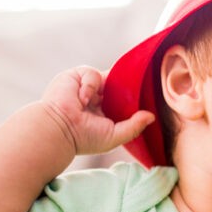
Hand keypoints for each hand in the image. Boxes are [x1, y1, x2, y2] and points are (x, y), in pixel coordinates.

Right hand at [40, 66, 154, 155]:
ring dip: (103, 91)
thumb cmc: (83, 138)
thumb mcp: (114, 135)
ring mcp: (85, 86)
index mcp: (103, 110)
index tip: (146, 94)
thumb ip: (134, 127)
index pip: (123, 97)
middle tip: (136, 86)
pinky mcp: (75, 76)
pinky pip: (92, 73)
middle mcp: (95, 97)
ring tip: (89, 106)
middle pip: (117, 82)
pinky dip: (89, 86)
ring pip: (107, 77)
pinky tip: (81, 100)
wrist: (59, 130)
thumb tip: (152, 116)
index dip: (133, 94)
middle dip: (125, 84)